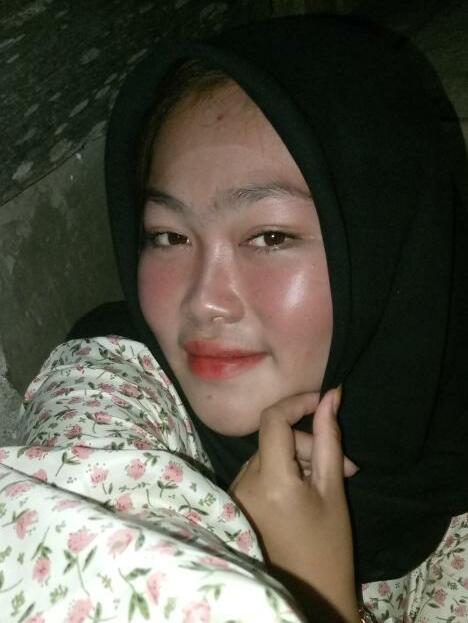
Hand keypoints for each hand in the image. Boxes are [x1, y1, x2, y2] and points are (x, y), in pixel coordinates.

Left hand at [229, 389, 359, 622]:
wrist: (310, 594)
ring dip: (296, 457)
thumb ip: (329, 440)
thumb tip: (331, 397)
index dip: (297, 403)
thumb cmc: (329, 546)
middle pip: (274, 439)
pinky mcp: (235, 503)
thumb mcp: (333, 489)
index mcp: (271, 481)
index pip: (272, 419)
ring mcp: (236, 494)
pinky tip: (303, 490)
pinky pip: (258, 471)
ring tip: (324, 482)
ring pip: (267, 454)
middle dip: (307, 442)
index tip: (323, 402)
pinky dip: (281, 470)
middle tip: (343, 465)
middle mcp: (245, 483)